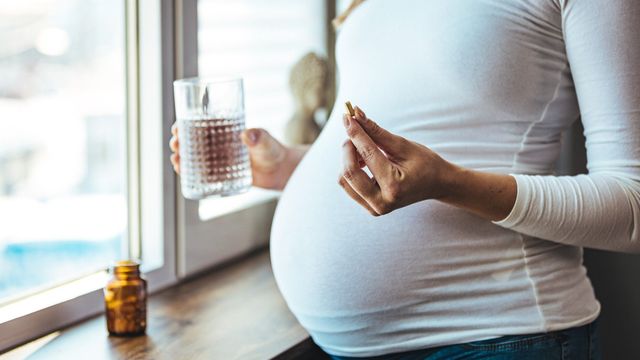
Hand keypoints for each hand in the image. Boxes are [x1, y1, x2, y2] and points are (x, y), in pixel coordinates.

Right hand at [169, 124, 302, 189]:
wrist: (281, 171)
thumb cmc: (274, 151)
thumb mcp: (266, 142)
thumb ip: (260, 137)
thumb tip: (248, 135)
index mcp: (225, 131)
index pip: (200, 125)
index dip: (185, 125)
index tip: (177, 128)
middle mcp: (219, 144)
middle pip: (192, 141)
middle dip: (179, 142)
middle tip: (176, 145)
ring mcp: (220, 160)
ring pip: (194, 158)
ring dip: (181, 158)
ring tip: (176, 161)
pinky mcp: (223, 174)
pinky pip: (202, 173)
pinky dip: (191, 173)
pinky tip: (183, 174)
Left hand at [339, 106, 456, 215]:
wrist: (436, 185)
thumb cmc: (424, 163)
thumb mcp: (403, 145)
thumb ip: (376, 132)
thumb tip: (356, 114)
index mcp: (394, 187)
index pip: (367, 155)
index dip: (355, 133)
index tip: (347, 116)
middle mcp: (382, 203)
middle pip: (348, 172)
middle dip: (348, 147)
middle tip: (356, 131)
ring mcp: (375, 209)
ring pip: (344, 179)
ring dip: (348, 159)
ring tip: (364, 149)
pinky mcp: (370, 208)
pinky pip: (349, 186)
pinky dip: (351, 169)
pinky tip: (364, 161)